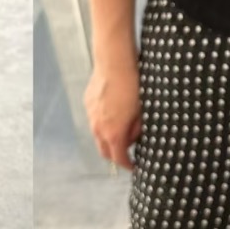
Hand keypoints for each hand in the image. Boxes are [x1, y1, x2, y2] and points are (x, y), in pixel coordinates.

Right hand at [84, 52, 140, 168]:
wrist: (115, 63)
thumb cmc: (133, 87)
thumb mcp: (142, 112)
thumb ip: (137, 130)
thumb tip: (134, 138)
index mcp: (113, 133)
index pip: (118, 159)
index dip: (128, 165)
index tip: (134, 166)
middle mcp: (98, 128)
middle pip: (104, 151)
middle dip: (115, 155)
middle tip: (127, 153)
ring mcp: (90, 115)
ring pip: (98, 135)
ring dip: (108, 138)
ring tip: (122, 129)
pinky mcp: (87, 103)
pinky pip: (95, 119)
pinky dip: (103, 122)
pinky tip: (114, 111)